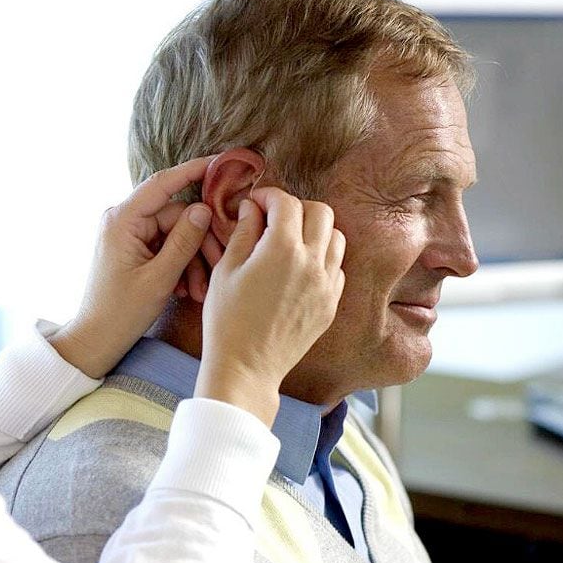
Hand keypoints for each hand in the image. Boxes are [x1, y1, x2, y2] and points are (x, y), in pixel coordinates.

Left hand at [50, 156, 217, 378]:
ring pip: (176, 234)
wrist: (96, 339)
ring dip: (192, 260)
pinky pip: (166, 247)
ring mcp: (128, 234)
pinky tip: (187, 290)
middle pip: (177, 215)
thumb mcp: (160, 277)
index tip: (222, 161)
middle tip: (220, 265)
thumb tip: (204, 208)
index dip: (194, 170)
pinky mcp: (134, 248)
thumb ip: (184, 240)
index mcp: (123, 219)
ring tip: (200, 290)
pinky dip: (180, 266)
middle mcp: (123, 219)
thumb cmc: (121, 312)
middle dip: (200, 242)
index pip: (163, 183)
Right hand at [195, 187, 345, 423]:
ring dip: (315, 230)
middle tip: (274, 218)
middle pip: (320, 211)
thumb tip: (251, 209)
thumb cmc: (227, 319)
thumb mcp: (225, 270)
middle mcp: (312, 262)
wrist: (247, 366)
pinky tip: (299, 269)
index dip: (268, 196)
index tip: (255, 203)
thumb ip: (242, 233)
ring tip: (290, 242)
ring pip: (336, 237)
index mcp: (282, 249)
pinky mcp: (331, 304)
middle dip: (296, 207)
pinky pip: (337, 267)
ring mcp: (327, 284)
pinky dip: (322, 258)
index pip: (286, 202)